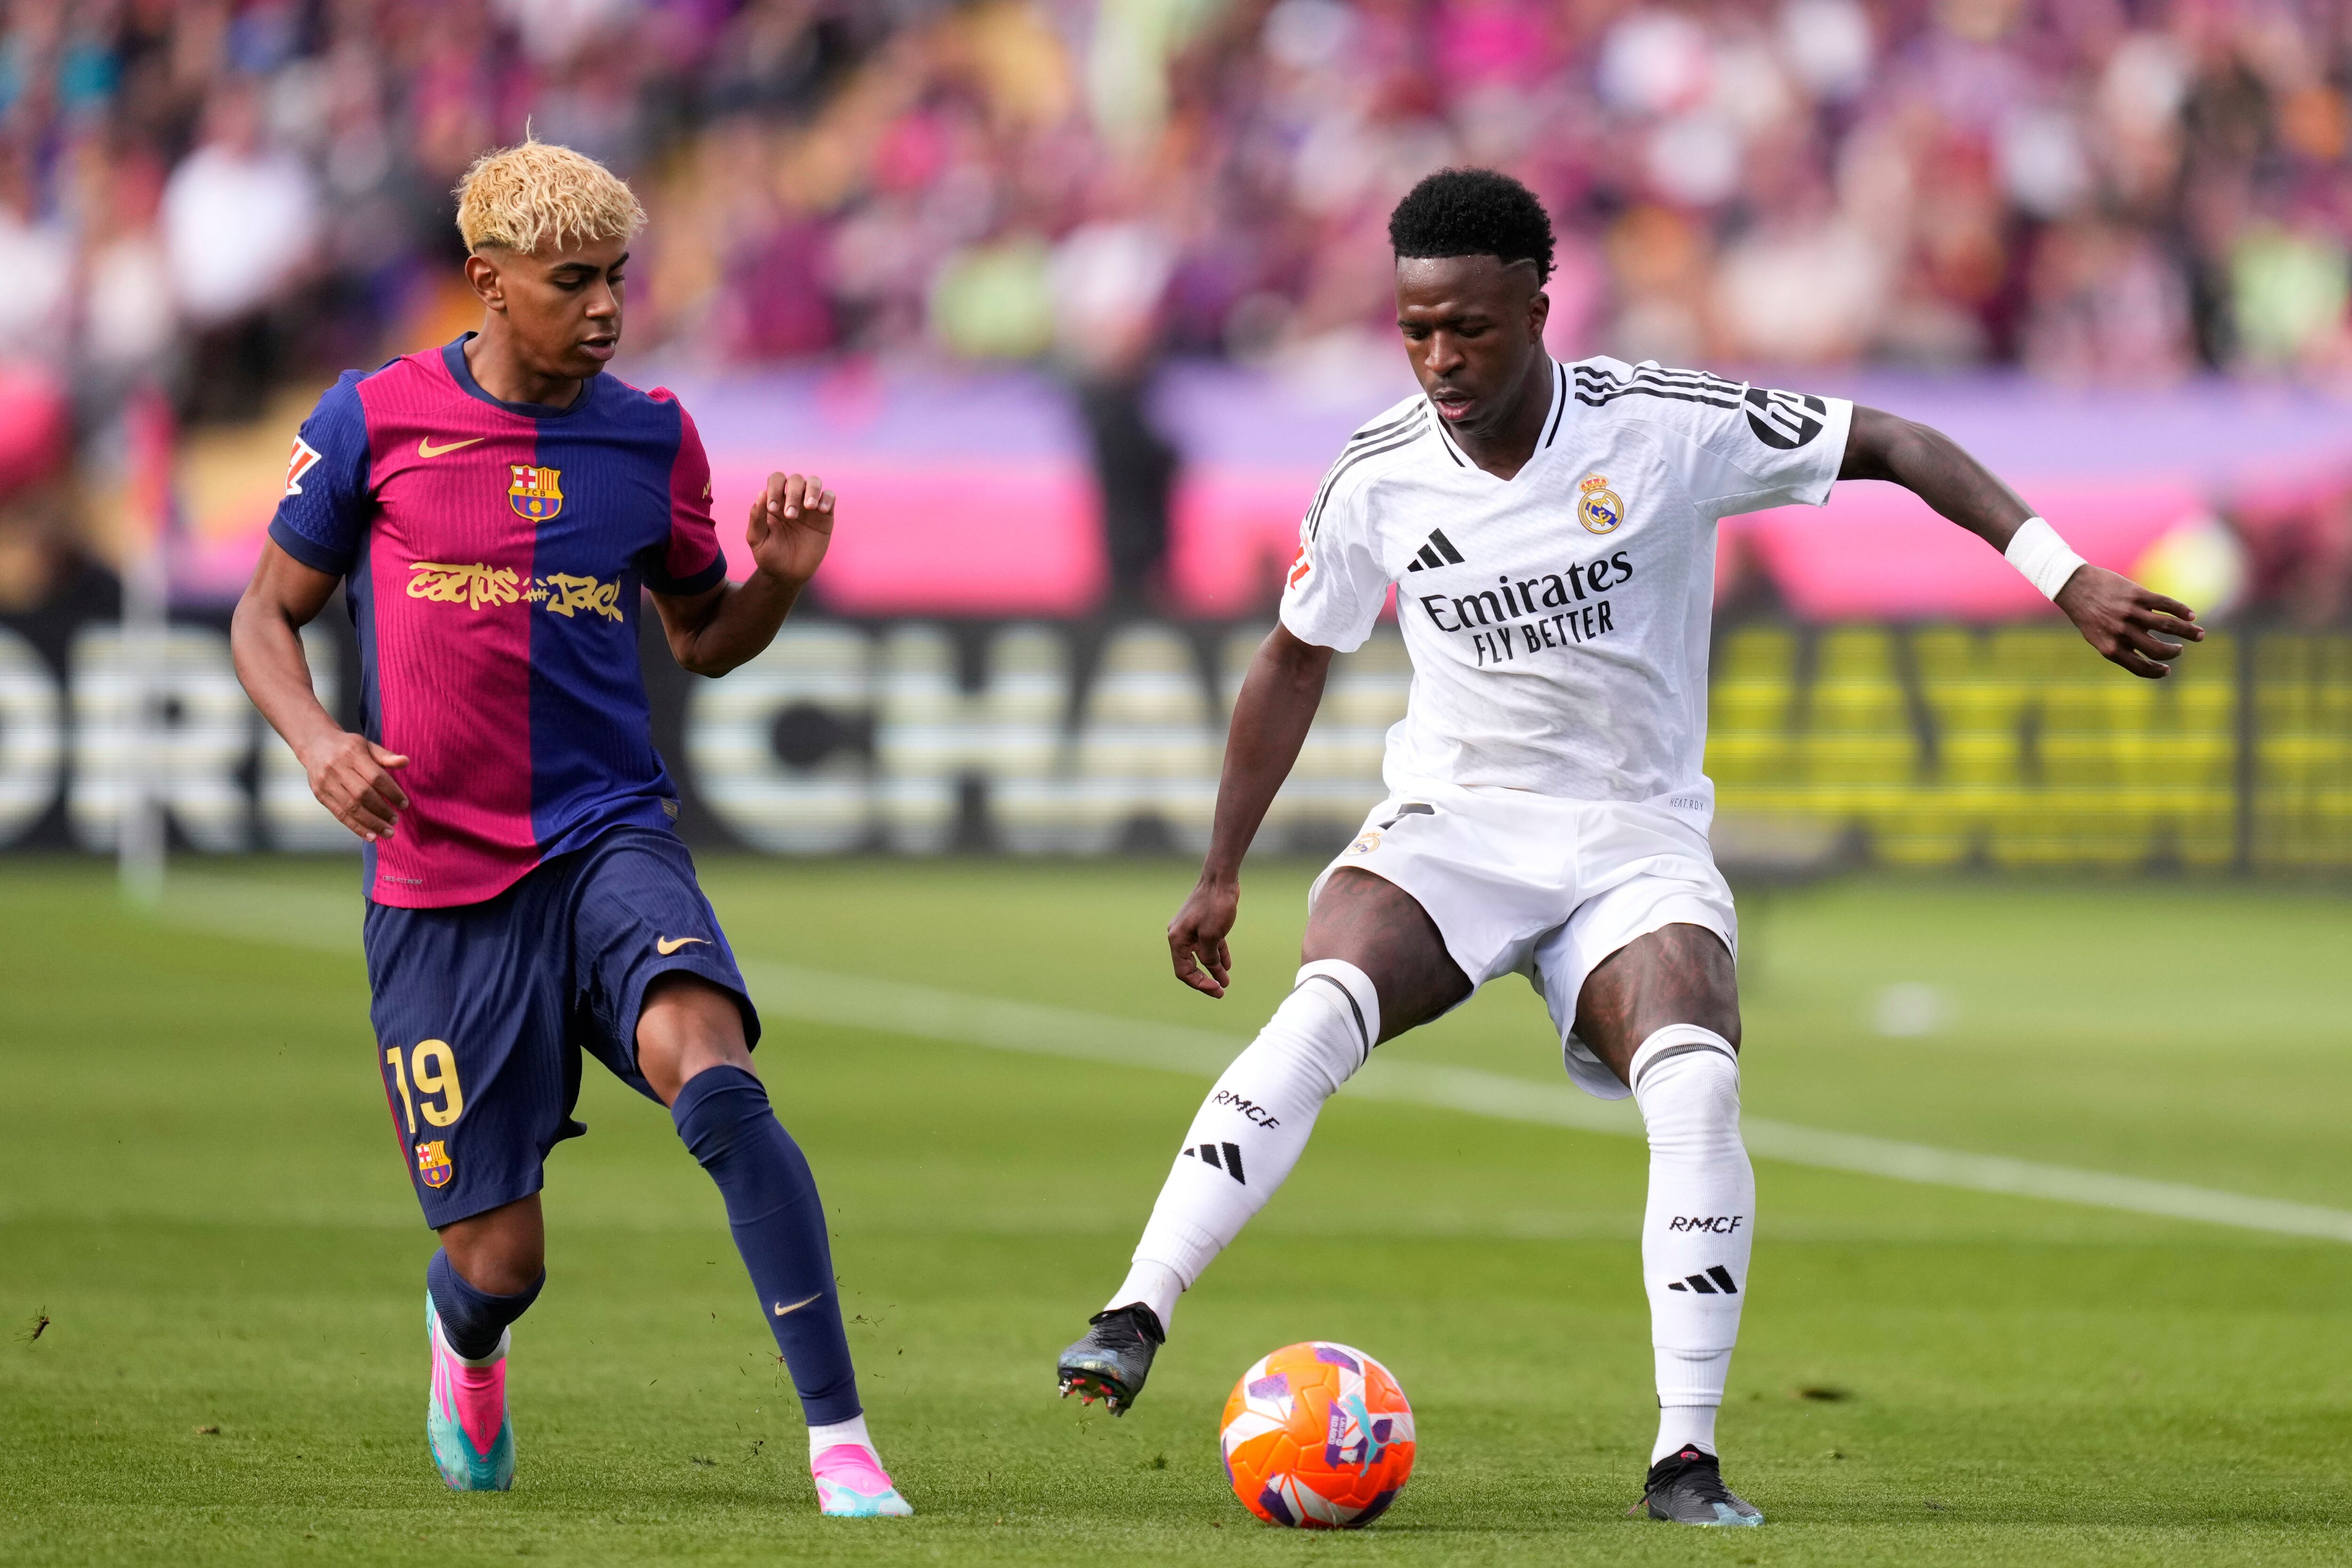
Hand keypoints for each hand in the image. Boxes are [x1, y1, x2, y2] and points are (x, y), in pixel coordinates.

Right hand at [299, 730, 409, 841]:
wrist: (315, 745)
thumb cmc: (347, 747)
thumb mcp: (367, 745)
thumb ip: (386, 755)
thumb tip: (406, 762)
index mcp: (353, 754)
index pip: (376, 777)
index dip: (392, 792)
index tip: (404, 804)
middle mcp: (337, 769)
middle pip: (363, 794)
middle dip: (382, 810)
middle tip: (396, 820)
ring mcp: (326, 783)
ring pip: (351, 808)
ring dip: (371, 823)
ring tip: (387, 832)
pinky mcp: (320, 795)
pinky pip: (339, 814)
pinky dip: (356, 827)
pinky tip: (370, 836)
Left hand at [745, 471, 834, 587]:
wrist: (787, 575)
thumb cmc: (769, 556)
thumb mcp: (757, 539)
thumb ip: (756, 517)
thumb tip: (761, 493)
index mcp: (775, 501)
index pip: (776, 479)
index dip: (774, 487)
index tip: (773, 508)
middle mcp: (792, 500)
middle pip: (796, 480)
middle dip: (793, 494)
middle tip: (791, 516)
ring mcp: (810, 507)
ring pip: (814, 482)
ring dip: (812, 490)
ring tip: (809, 507)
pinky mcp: (825, 517)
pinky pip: (830, 497)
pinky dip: (827, 498)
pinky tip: (821, 510)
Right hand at [1168, 874, 1239, 997]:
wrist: (1220, 879)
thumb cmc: (1215, 905)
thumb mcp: (1212, 936)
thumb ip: (1209, 957)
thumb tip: (1212, 969)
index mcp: (1177, 939)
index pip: (1184, 971)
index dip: (1199, 984)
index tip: (1217, 990)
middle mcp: (1181, 936)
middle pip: (1190, 966)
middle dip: (1205, 979)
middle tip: (1221, 991)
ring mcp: (1192, 930)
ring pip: (1201, 956)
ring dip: (1213, 969)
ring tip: (1226, 982)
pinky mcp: (1203, 924)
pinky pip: (1208, 945)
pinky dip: (1217, 955)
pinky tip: (1227, 965)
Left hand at [2054, 565, 2204, 678]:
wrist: (2073, 585)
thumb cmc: (2086, 613)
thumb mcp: (2097, 636)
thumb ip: (2120, 645)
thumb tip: (2148, 653)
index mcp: (2110, 647)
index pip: (2139, 667)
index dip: (2156, 672)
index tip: (2167, 670)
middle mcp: (2121, 632)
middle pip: (2157, 649)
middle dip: (2173, 653)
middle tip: (2180, 650)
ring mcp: (2130, 612)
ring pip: (2167, 625)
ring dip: (2187, 632)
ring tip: (2198, 634)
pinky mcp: (2136, 594)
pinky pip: (2165, 604)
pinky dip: (2181, 610)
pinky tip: (2191, 615)